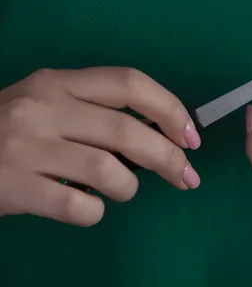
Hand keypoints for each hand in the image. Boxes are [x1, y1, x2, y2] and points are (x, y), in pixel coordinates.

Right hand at [0, 67, 200, 225]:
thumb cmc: (12, 129)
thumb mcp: (50, 104)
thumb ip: (97, 110)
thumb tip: (163, 133)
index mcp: (58, 82)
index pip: (129, 83)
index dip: (169, 109)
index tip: (190, 137)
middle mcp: (42, 109)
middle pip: (126, 131)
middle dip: (169, 158)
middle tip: (187, 177)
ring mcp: (25, 148)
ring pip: (108, 170)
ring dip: (129, 187)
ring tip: (123, 190)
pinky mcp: (14, 188)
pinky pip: (80, 206)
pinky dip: (97, 212)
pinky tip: (91, 208)